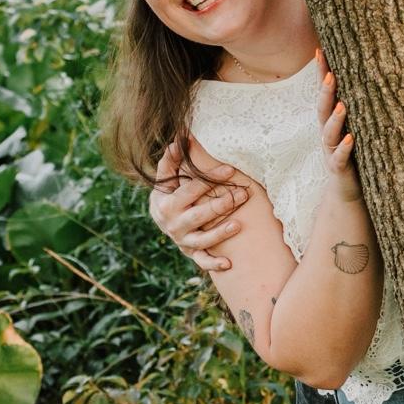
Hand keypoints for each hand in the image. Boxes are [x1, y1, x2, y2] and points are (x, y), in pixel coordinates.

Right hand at [151, 136, 251, 272]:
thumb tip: (179, 140)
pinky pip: (202, 261)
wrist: (160, 219)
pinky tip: (229, 264)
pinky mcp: (191, 253)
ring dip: (220, 233)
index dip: (210, 178)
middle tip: (243, 193)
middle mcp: (174, 225)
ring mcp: (183, 240)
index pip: (191, 190)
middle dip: (222, 204)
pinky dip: (214, 264)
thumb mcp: (167, 177)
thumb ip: (171, 160)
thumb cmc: (169, 192)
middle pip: (200, 215)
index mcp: (167, 204)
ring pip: (202, 240)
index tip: (230, 170)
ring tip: (238, 225)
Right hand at [316, 49, 362, 203]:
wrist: (347, 190)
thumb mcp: (354, 126)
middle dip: (324, 92)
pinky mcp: (338, 168)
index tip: (319, 51)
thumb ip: (356, 104)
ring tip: (342, 105)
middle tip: (329, 74)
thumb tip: (370, 74)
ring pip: (329, 133)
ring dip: (335, 119)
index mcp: (330, 121)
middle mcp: (327, 134)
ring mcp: (331, 150)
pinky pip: (339, 157)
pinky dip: (344, 147)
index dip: (320, 73)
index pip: (324, 93)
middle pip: (322, 109)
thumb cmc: (353, 153)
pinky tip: (351, 138)